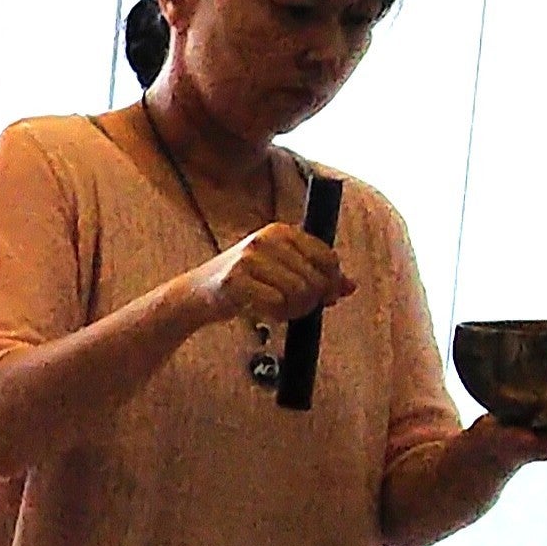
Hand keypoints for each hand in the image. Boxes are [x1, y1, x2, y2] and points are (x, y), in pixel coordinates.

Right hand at [181, 222, 347, 334]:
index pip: (326, 256)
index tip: (328, 296)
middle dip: (312, 299)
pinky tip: (266, 313)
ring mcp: (249, 259)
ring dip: (294, 309)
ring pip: (298, 291)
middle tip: (300, 308)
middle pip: (314, 277)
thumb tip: (350, 286)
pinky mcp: (236, 281)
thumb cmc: (242, 283)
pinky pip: (275, 303)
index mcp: (280, 232)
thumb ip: (316, 276)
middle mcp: (265, 240)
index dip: (333, 281)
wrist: (196, 295)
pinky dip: (276, 314)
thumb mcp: (281, 271)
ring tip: (282, 310)